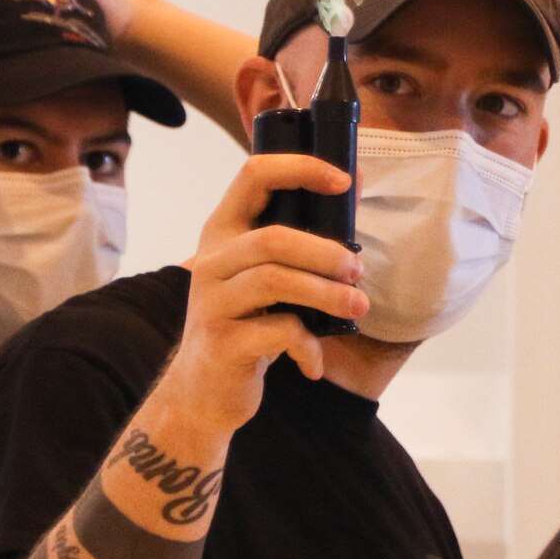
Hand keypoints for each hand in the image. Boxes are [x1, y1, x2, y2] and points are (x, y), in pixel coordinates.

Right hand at [157, 154, 367, 433]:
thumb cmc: (247, 322)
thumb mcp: (267, 274)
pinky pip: (278, 333)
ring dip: (327, 294)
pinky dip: (308, 346)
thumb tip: (354, 183)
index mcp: (223, 232)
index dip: (301, 169)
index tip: (344, 181)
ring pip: (274, 281)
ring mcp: (212, 302)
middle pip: (272, 238)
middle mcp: (211, 261)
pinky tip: (313, 362)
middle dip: (326, 253)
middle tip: (357, 271)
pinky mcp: (222, 343)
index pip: (254, 175)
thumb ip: (302, 236)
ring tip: (356, 306)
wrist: (202, 389)